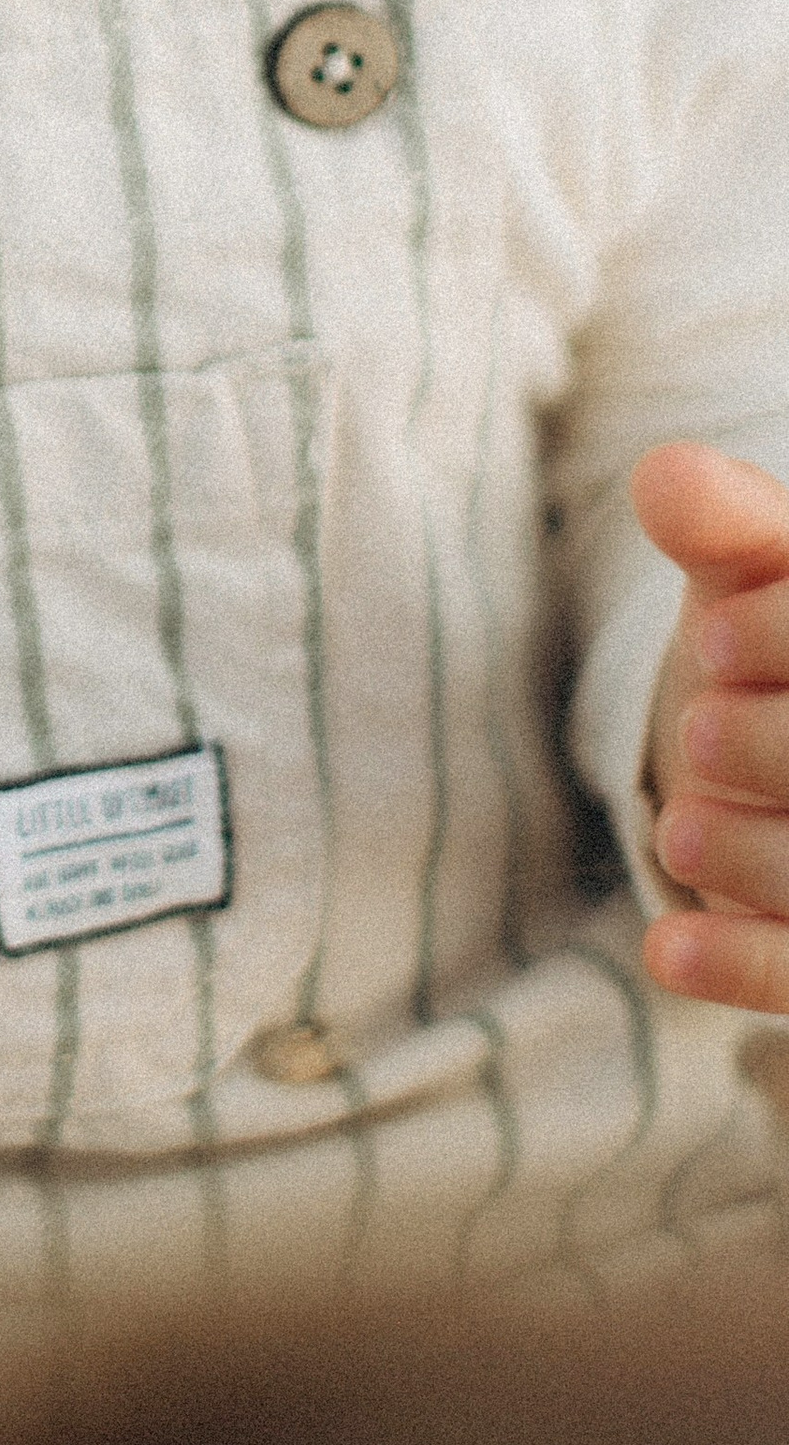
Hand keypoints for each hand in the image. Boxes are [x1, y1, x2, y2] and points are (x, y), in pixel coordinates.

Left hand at [633, 442, 788, 1016]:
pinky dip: (743, 966)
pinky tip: (667, 949)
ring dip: (750, 858)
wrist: (768, 727)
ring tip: (679, 830)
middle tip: (697, 740)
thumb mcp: (760, 572)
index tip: (714, 643)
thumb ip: (725, 520)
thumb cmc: (777, 642)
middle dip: (774, 752)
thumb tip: (666, 477)